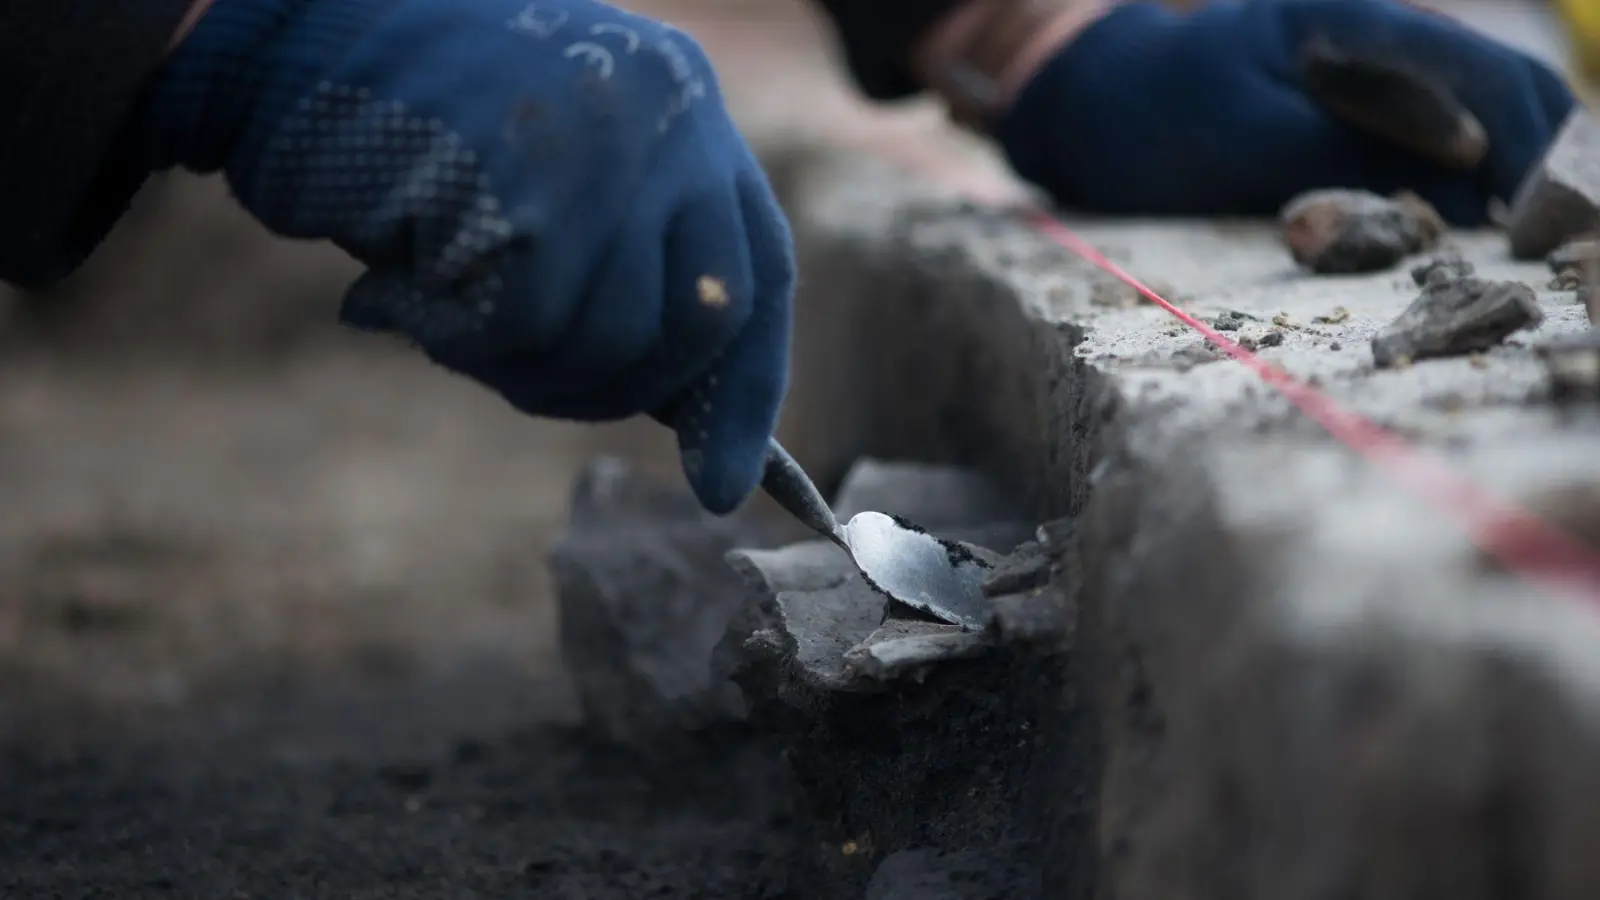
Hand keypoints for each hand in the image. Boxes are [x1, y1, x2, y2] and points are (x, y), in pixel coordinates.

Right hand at [132, 0, 794, 514]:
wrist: (288, 33)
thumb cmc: (415, 127)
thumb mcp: (556, 177)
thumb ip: (627, 265)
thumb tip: (683, 414)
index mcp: (689, 108)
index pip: (760, 275)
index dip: (744, 393)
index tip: (721, 485)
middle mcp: (670, 116)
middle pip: (702, 324)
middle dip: (614, 388)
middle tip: (518, 377)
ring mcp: (609, 145)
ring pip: (612, 338)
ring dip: (519, 366)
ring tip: (437, 316)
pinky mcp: (534, 183)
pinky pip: (526, 328)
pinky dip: (454, 341)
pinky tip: (391, 295)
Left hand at [993, 0, 1576, 224]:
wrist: (1096, 106)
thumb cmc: (1157, 123)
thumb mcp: (1253, 147)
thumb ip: (1362, 160)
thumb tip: (1478, 193)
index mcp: (1351, 16)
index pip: (1483, 71)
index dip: (1536, 147)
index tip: (1545, 225)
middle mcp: (1379, 27)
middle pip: (1505, 85)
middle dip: (1546, 162)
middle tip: (1553, 248)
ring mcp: (1377, 62)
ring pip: (1485, 111)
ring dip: (1518, 174)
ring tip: (1530, 247)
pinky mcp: (1366, 101)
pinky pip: (1442, 134)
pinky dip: (1473, 180)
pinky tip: (1478, 229)